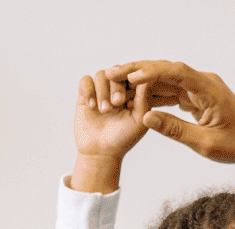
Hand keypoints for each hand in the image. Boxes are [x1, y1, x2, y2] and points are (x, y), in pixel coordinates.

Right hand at [70, 71, 163, 192]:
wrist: (101, 151)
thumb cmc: (123, 138)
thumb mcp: (139, 120)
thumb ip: (144, 99)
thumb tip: (149, 78)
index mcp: (134, 93)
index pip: (134, 75)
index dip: (132, 79)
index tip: (132, 90)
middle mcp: (117, 88)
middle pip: (117, 71)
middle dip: (116, 86)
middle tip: (117, 103)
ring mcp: (101, 89)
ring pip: (101, 74)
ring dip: (102, 91)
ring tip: (104, 110)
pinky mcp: (86, 93)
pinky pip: (85, 80)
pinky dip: (88, 90)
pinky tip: (92, 106)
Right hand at [102, 61, 234, 200]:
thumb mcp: (204, 143)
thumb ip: (175, 130)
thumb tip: (146, 118)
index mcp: (210, 89)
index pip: (177, 72)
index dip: (152, 72)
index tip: (130, 77)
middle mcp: (206, 82)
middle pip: (168, 70)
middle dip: (140, 71)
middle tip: (113, 72)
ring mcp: (202, 88)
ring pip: (168, 79)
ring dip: (144, 81)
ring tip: (117, 82)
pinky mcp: (199, 96)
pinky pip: (173, 90)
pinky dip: (155, 92)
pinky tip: (135, 95)